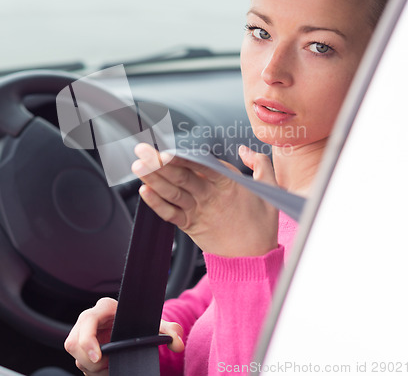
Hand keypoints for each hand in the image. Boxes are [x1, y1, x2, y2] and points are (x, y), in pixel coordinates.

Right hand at [64, 298, 183, 374]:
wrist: (133, 327)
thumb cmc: (140, 322)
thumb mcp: (154, 325)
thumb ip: (168, 330)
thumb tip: (178, 343)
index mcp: (104, 307)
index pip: (87, 321)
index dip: (88, 341)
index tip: (99, 357)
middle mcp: (88, 319)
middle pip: (75, 343)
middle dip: (90, 359)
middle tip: (107, 365)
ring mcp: (81, 334)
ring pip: (77, 357)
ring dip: (93, 367)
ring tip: (111, 364)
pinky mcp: (81, 349)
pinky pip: (80, 364)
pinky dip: (93, 371)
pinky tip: (107, 367)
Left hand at [131, 143, 278, 256]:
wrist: (254, 258)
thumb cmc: (261, 223)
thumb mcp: (270, 188)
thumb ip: (259, 163)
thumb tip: (244, 149)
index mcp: (228, 184)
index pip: (202, 166)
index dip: (183, 158)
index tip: (167, 149)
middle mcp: (210, 197)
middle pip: (181, 177)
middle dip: (159, 162)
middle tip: (142, 149)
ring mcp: (198, 212)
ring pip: (172, 193)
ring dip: (153, 179)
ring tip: (138, 166)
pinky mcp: (191, 226)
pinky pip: (170, 214)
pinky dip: (156, 204)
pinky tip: (144, 192)